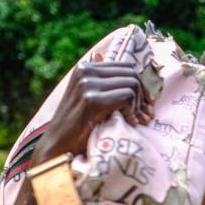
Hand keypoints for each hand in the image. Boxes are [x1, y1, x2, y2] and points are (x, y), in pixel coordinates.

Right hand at [31, 56, 152, 165]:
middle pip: (132, 74)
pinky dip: (132, 111)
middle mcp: (85, 70)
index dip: (141, 84)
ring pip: (132, 84)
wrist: (57, 144)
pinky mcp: (91, 99)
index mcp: (85, 67)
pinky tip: (130, 123)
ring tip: (137, 120)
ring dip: (139, 104)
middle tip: (146, 114)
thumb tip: (113, 60)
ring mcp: (87, 84)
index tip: (147, 103)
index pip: (127, 66)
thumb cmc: (76, 124)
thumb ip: (101, 81)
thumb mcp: (89, 97)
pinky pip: (126, 96)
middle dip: (143, 95)